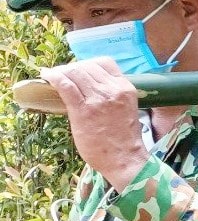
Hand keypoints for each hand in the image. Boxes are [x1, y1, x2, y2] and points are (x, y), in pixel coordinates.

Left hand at [40, 58, 147, 188]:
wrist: (124, 158)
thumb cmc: (124, 138)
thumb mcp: (126, 108)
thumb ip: (113, 95)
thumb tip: (89, 87)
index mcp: (125, 88)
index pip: (105, 62)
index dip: (89, 64)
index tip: (80, 71)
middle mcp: (112, 90)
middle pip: (86, 66)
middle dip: (72, 68)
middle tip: (62, 75)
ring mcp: (98, 99)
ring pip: (75, 73)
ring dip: (61, 71)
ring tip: (53, 75)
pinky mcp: (83, 110)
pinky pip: (65, 85)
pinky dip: (53, 77)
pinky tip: (47, 76)